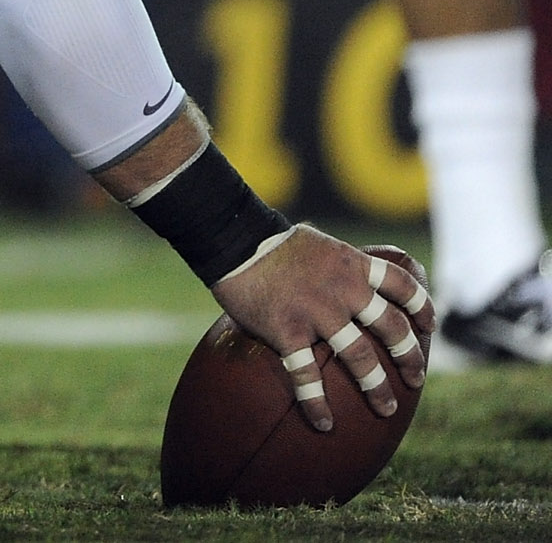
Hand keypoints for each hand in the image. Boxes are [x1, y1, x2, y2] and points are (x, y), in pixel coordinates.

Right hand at [210, 230, 430, 431]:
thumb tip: (356, 275)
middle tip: (415, 379)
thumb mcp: (319, 243)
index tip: (429, 327)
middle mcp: (343, 290)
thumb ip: (342, 264)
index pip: (402, 286)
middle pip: (392, 327)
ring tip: (386, 408)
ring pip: (360, 357)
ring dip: (376, 387)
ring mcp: (316, 312)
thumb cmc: (274, 243)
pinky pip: (305, 374)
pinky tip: (324, 423)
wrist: (233, 239)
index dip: (422, 308)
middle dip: (409, 358)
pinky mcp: (286, 330)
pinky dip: (316, 402)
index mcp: (353, 265)